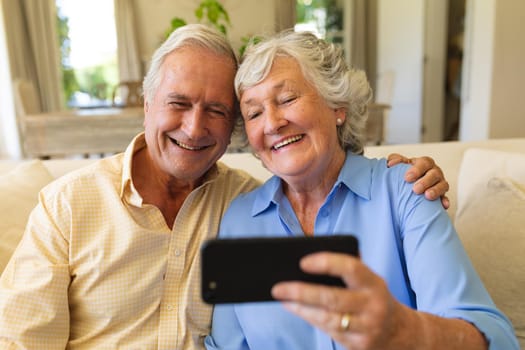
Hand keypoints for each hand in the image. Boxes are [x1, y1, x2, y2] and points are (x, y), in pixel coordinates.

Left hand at [271, 252, 412, 349]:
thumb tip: (307, 260)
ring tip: (281, 297)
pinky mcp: (358, 345)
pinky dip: (309, 319)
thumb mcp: (368, 280)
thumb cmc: (372, 297)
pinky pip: (329, 332)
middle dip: (301, 292)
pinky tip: (294, 309)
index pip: (351, 268)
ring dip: (300, 308)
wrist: (401, 333)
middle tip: (278, 287)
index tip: (302, 262)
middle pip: (332, 298)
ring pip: (327, 318)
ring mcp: (366, 328)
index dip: (326, 263)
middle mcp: (372, 306)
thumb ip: (346, 269)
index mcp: (374, 283)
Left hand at [387, 154, 449, 208]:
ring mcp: (439, 183)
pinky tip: (443, 205)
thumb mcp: (399, 166)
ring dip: (436, 190)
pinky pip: (445, 198)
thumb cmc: (404, 174)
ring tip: (427, 196)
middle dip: (425, 181)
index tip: (407, 178)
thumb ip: (395, 161)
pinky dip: (444, 201)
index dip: (417, 169)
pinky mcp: (442, 195)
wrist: (408, 186)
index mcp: (423, 164)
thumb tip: (391, 163)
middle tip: (416, 189)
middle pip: (435, 173)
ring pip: (443, 185)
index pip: (424, 162)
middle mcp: (434, 172)